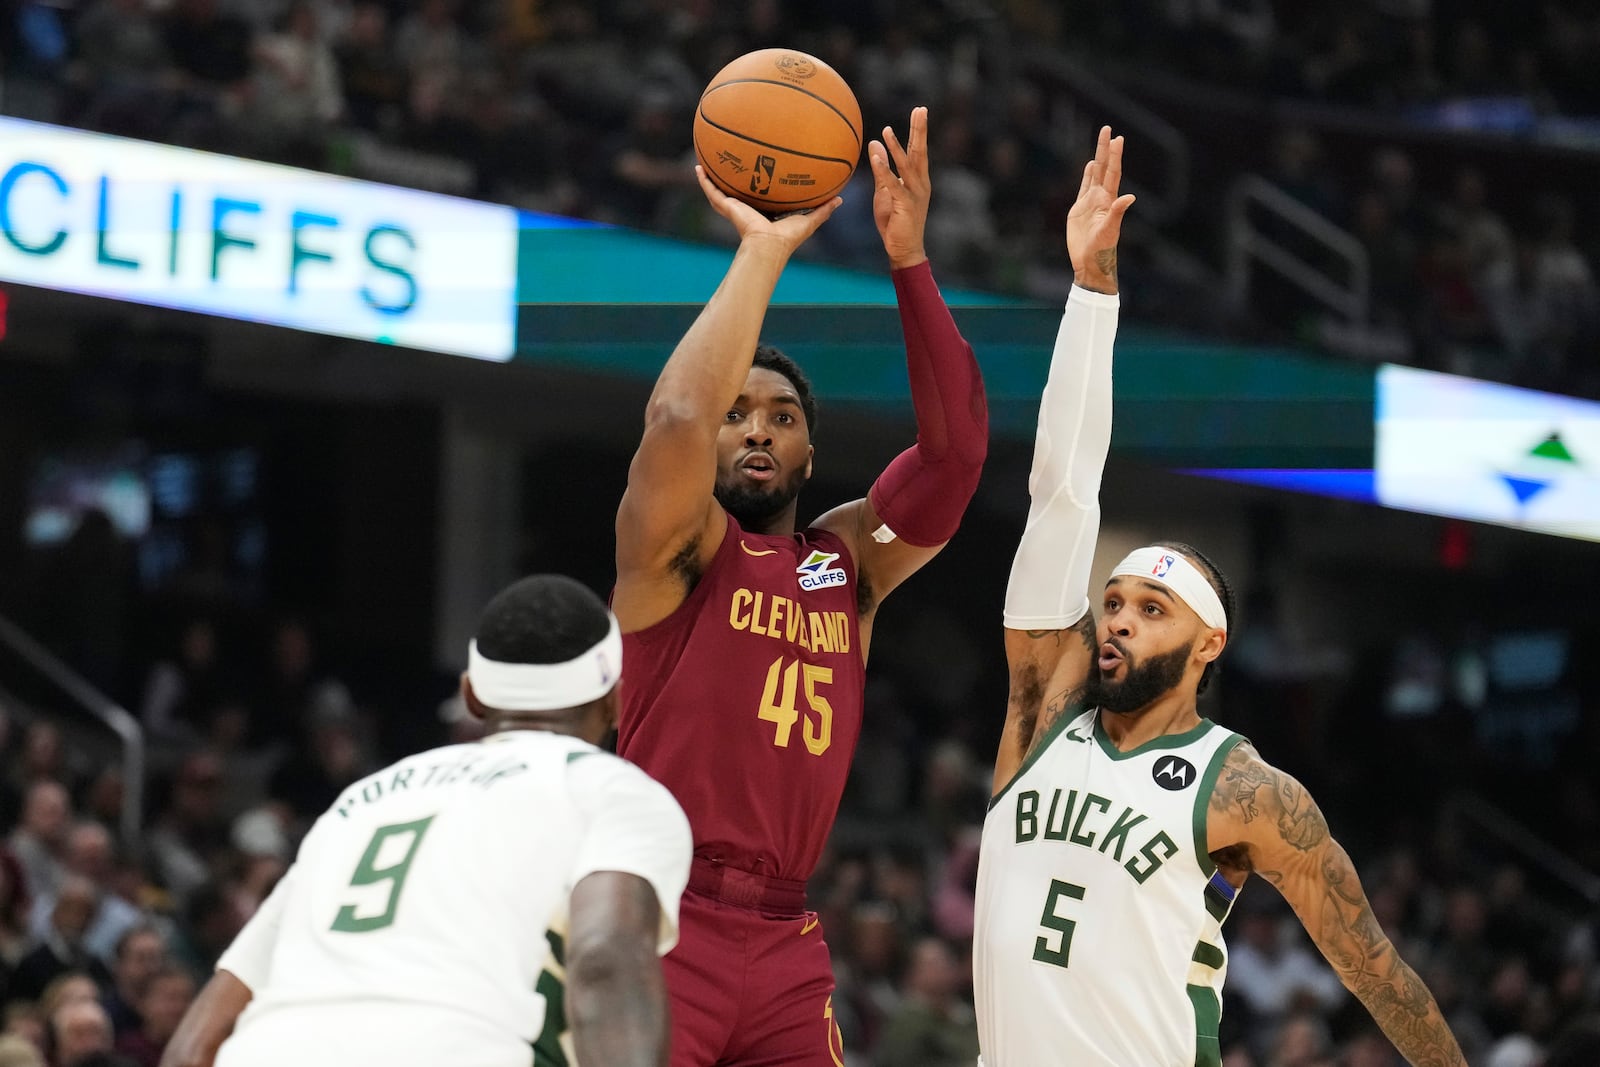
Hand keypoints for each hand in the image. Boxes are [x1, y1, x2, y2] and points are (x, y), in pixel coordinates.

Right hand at [695, 165, 841, 256]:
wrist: (768, 245)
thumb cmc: (787, 238)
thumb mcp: (809, 220)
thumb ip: (823, 209)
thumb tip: (840, 199)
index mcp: (763, 212)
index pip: (759, 196)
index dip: (758, 185)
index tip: (758, 171)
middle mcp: (747, 209)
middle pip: (737, 191)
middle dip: (733, 179)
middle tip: (731, 161)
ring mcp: (734, 207)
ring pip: (720, 190)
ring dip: (712, 177)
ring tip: (706, 162)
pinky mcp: (727, 207)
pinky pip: (712, 191)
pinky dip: (704, 180)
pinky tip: (698, 167)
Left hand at [870, 106, 929, 269]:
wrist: (903, 249)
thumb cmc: (895, 222)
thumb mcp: (884, 191)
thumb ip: (881, 169)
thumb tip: (874, 144)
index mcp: (917, 179)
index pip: (918, 150)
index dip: (918, 131)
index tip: (920, 111)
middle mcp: (920, 184)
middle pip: (920, 152)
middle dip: (919, 130)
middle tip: (921, 109)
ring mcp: (914, 194)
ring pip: (906, 166)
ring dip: (896, 147)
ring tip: (887, 129)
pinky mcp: (905, 205)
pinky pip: (893, 185)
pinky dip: (884, 171)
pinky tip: (876, 159)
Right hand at [1067, 127, 1135, 293]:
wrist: (1090, 264)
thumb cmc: (1102, 250)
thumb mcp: (1110, 231)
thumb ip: (1117, 213)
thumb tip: (1130, 196)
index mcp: (1108, 201)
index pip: (1113, 173)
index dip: (1115, 156)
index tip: (1118, 139)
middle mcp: (1101, 198)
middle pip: (1103, 168)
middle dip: (1105, 148)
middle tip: (1108, 128)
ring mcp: (1090, 203)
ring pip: (1094, 175)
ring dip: (1097, 158)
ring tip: (1102, 141)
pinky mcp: (1079, 210)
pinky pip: (1084, 188)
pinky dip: (1087, 175)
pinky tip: (1089, 166)